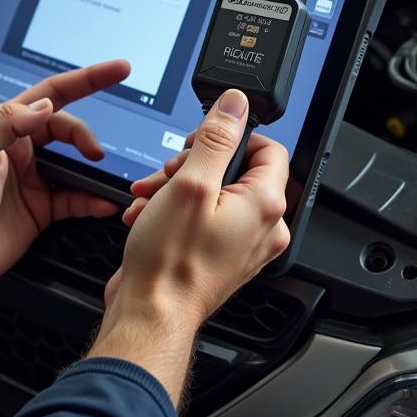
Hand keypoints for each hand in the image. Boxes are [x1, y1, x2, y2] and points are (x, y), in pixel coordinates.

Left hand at [0, 60, 129, 294]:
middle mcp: (20, 149)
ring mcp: (32, 179)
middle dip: (86, 135)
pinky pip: (75, 198)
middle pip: (66, 128)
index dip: (86, 80)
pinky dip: (93, 199)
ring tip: (106, 176)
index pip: (50, 94)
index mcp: (2, 127)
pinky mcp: (40, 209)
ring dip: (94, 168)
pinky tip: (103, 202)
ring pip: (75, 163)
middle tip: (96, 153)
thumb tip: (44, 107)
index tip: (117, 70)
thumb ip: (5, 121)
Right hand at [88, 89, 289, 405]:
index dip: (231, 135)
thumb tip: (235, 104)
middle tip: (167, 173)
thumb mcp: (190, 183)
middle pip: (233, 168)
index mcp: (265, 205)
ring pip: (213, 191)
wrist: (150, 312)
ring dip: (175, 186)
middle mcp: (263, 226)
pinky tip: (149, 215)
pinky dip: (174, 210)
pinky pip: (203, 216)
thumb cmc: (171, 261)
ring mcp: (242, 243)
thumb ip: (216, 138)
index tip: (201, 140)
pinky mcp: (220, 254)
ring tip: (149, 197)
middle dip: (190, 164)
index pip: (267, 147)